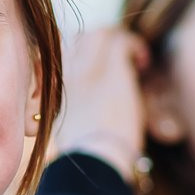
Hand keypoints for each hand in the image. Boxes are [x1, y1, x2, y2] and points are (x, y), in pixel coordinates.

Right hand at [53, 25, 147, 176]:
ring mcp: (86, 65)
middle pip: (80, 38)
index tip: (98, 68)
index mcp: (51, 86)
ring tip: (135, 61)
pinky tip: (143, 64)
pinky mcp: (111, 66)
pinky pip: (123, 39)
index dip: (82, 53)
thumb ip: (75, 110)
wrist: (93, 161)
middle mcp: (65, 70)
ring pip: (101, 33)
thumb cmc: (84, 156)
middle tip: (121, 60)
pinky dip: (136, 47)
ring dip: (120, 42)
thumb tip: (89, 113)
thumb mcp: (68, 130)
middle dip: (102, 43)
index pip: (62, 52)